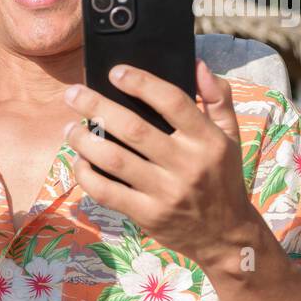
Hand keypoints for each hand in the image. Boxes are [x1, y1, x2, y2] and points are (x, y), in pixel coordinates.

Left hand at [62, 60, 259, 263]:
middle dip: (96, 106)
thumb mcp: (231, 137)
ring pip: (114, 159)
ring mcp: (166, 192)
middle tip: (72, 93)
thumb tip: (197, 64)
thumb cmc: (222, 179)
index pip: (172, 101)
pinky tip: (78, 161)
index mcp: (207, 140)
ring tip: (69, 127)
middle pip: (133, 128)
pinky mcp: (148, 215)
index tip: (115, 72)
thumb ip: (218, 99)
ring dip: (84, 140)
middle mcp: (187, 165)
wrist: (226, 236)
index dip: (141, 83)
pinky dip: (86, 175)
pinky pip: (107, 192)